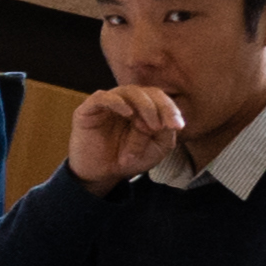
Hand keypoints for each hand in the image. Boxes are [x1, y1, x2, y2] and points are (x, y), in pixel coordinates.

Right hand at [69, 84, 184, 187]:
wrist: (102, 174)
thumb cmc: (129, 159)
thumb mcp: (157, 149)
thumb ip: (164, 133)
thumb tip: (161, 119)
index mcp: (144, 109)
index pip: (160, 98)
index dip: (171, 109)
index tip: (177, 126)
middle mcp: (127, 102)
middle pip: (147, 91)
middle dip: (159, 107)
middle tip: (160, 127)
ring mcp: (108, 105)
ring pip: (129, 91)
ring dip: (143, 106)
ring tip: (147, 126)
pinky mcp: (88, 110)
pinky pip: (102, 97)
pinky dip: (117, 102)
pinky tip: (127, 113)